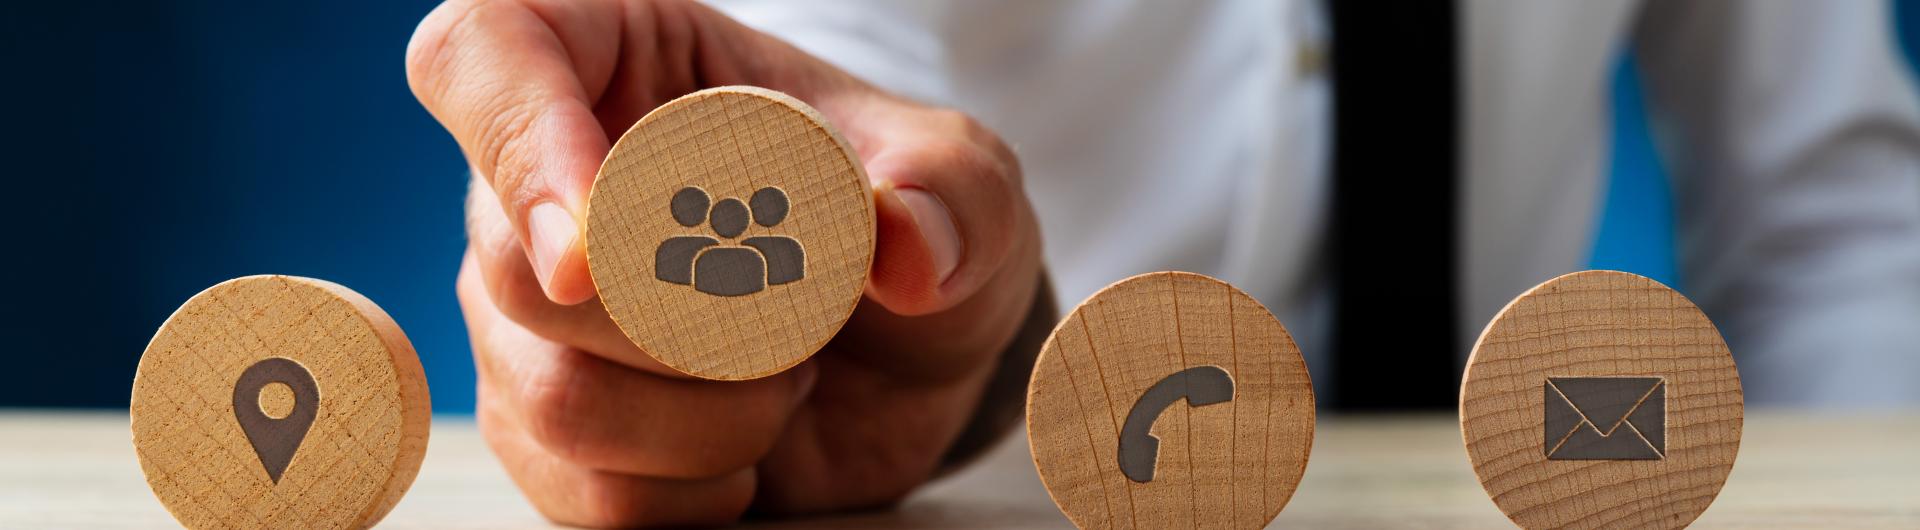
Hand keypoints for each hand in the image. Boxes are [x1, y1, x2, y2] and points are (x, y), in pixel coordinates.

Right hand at [407, 0, 1043, 525]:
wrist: (907, 348)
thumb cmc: (901, 217)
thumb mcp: (959, 180)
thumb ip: (952, 191)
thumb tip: (908, 249)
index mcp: (614, 58)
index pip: (485, 52)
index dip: (519, 140)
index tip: (596, 241)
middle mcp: (537, 181)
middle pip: (522, 270)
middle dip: (684, 328)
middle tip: (795, 319)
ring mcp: (527, 311)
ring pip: (553, 398)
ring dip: (705, 419)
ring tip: (785, 377)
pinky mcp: (545, 422)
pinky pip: (580, 489)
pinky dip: (690, 490)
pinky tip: (746, 447)